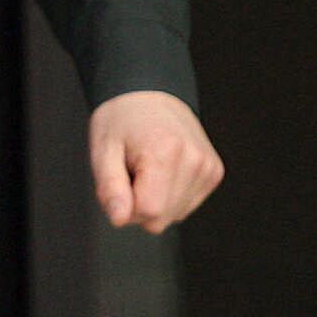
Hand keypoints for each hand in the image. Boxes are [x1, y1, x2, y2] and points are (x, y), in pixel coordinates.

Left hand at [87, 90, 222, 234]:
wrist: (150, 96)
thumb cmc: (122, 121)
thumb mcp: (102, 150)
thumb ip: (110, 188)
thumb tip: (119, 220)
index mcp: (165, 153)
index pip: (149, 212)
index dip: (126, 208)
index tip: (118, 185)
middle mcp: (195, 162)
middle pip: (162, 219)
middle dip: (138, 205)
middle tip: (130, 174)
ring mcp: (209, 168)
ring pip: (174, 215)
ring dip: (155, 200)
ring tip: (146, 169)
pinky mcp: (214, 173)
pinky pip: (185, 205)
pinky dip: (169, 194)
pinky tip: (162, 171)